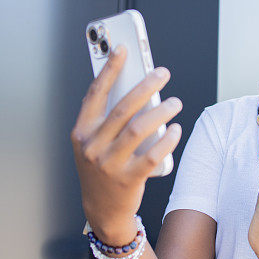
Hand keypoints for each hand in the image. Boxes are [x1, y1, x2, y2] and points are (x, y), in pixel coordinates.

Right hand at [70, 44, 182, 238]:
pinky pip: (152, 155)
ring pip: (138, 129)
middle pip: (123, 108)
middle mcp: (92, 146)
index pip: (95, 94)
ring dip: (161, 111)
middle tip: (162, 73)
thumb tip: (136, 87)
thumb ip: (108, 118)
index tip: (122, 49)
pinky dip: (166, 140)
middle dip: (145, 86)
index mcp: (82, 132)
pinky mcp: (128, 179)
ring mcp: (109, 164)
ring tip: (175, 103)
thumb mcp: (94, 142)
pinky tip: (176, 130)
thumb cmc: (102, 167)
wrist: (102, 209)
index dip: (109, 69)